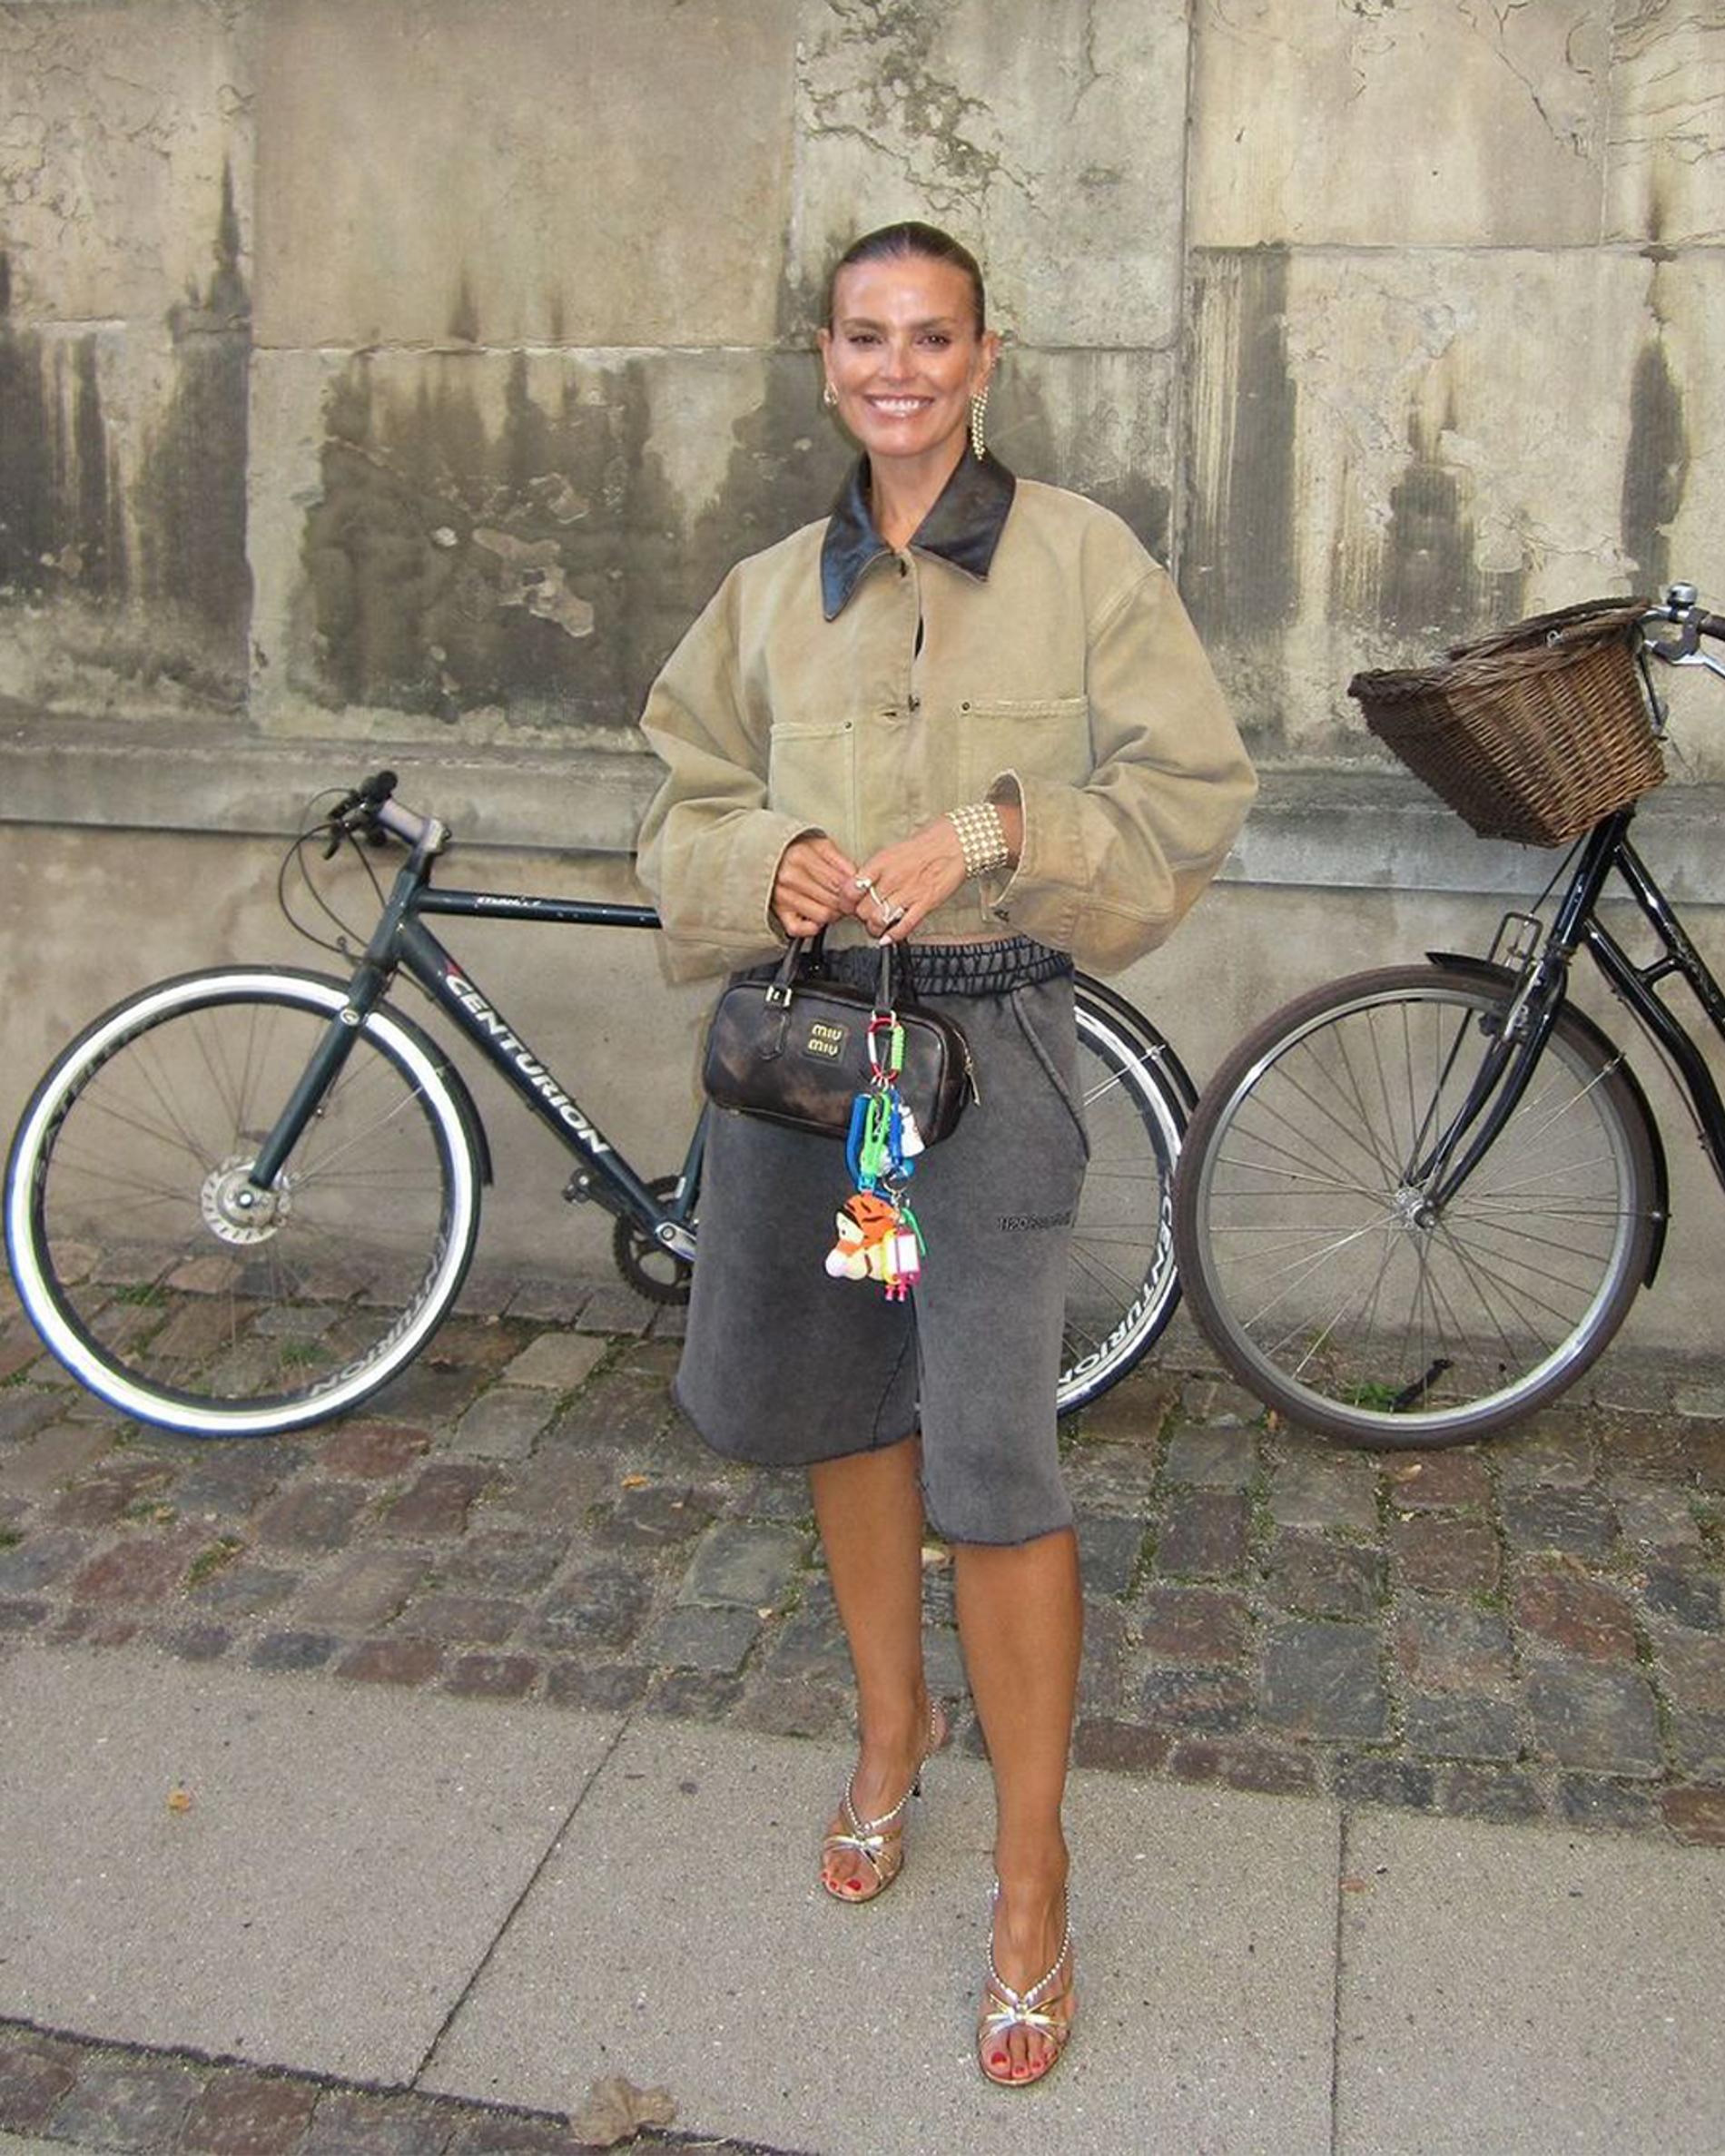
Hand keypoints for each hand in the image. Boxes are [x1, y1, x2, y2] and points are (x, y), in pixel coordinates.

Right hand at [772, 835, 862, 939]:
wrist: (764, 856)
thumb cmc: (795, 851)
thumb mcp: (820, 845)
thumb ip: (841, 861)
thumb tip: (858, 879)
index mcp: (802, 857)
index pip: (840, 882)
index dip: (854, 890)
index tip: (857, 891)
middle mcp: (790, 877)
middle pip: (834, 900)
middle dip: (845, 903)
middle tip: (847, 899)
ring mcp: (783, 896)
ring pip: (823, 915)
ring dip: (833, 914)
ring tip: (833, 906)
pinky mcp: (778, 912)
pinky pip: (799, 929)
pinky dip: (812, 927)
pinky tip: (816, 918)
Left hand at [853, 818, 968, 943]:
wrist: (954, 843)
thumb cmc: (926, 846)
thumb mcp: (892, 852)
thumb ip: (876, 870)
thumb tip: (861, 885)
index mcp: (881, 864)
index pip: (850, 888)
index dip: (845, 901)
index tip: (848, 904)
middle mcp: (892, 879)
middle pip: (863, 909)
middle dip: (861, 916)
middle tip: (865, 915)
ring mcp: (909, 893)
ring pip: (879, 920)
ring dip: (874, 928)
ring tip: (875, 927)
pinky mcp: (925, 903)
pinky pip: (904, 926)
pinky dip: (893, 936)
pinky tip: (888, 937)